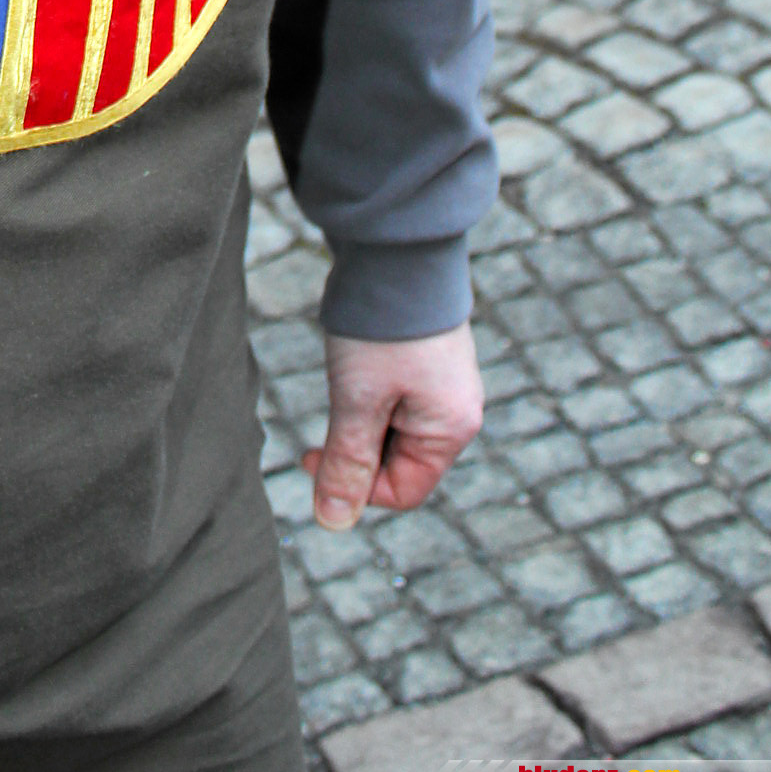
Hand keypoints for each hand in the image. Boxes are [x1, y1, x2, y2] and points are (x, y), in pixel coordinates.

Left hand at [300, 322, 482, 529]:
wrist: (395, 250)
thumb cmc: (381, 331)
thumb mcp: (357, 402)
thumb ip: (349, 464)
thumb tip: (335, 521)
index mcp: (451, 429)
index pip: (403, 490)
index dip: (355, 485)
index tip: (313, 454)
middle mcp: (457, 410)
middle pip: (399, 461)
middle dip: (358, 446)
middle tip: (332, 406)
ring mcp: (444, 383)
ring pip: (391, 427)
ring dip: (360, 416)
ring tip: (346, 376)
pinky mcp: (427, 359)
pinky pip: (395, 397)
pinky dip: (368, 392)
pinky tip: (355, 362)